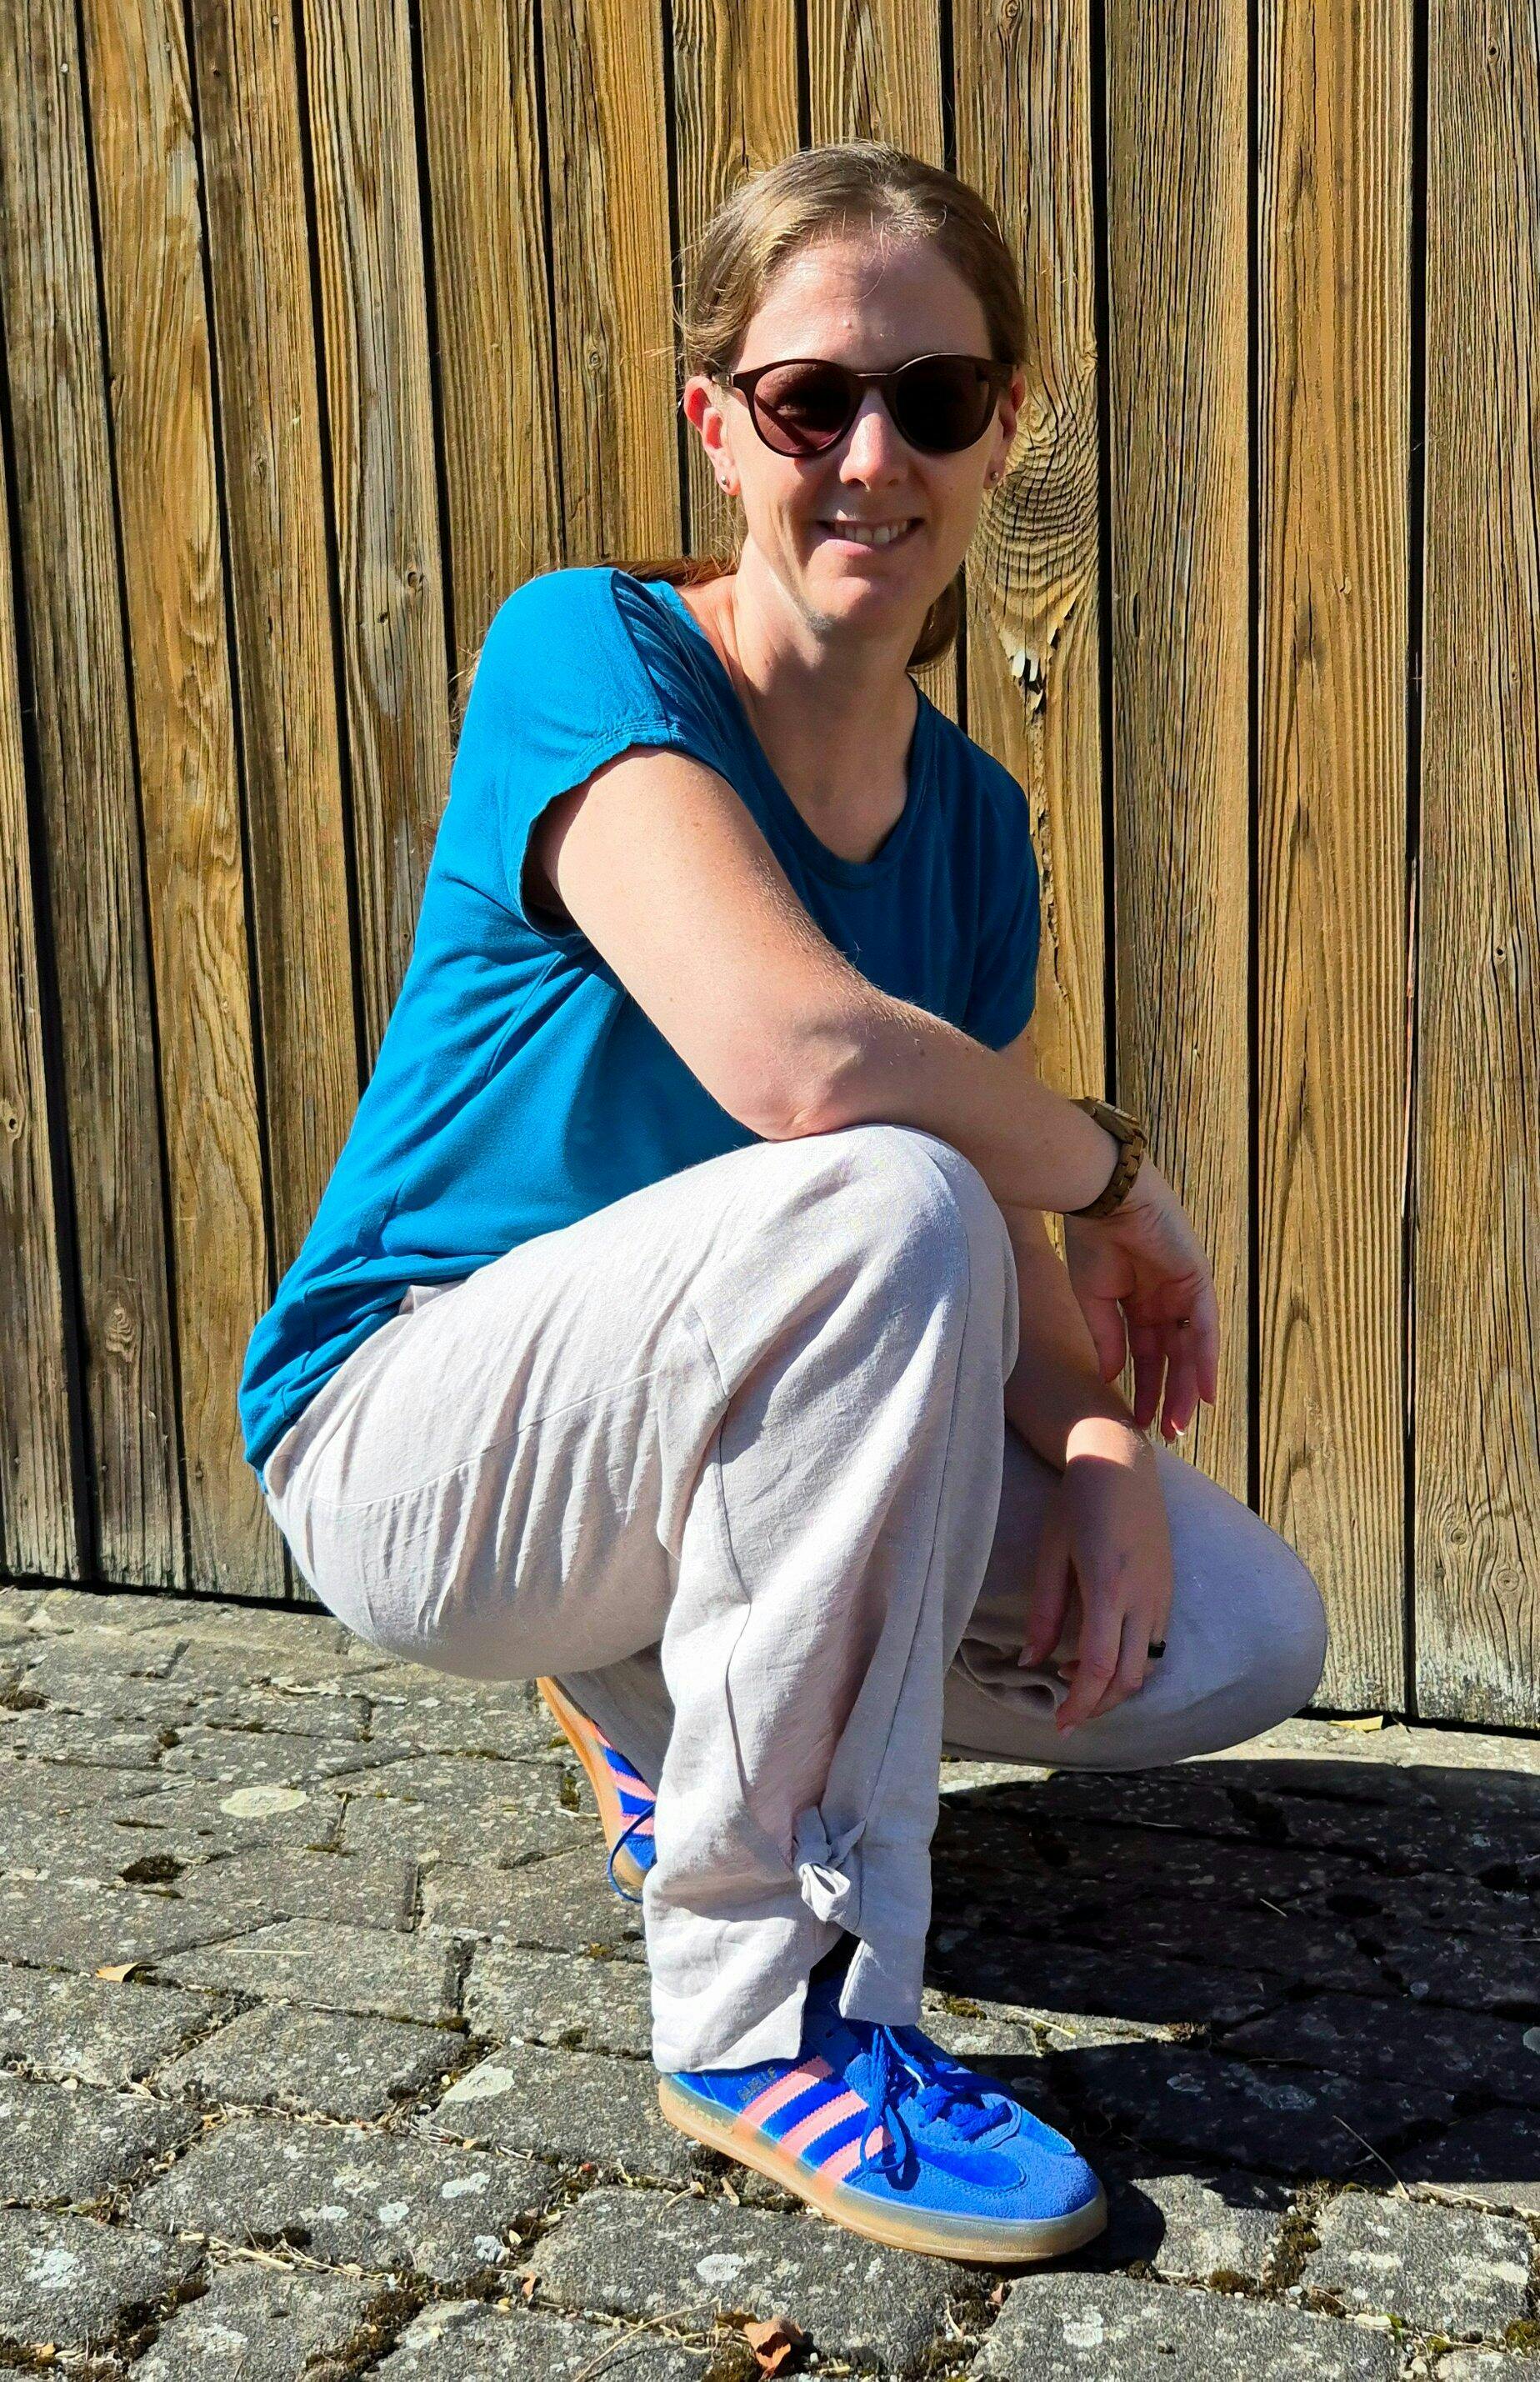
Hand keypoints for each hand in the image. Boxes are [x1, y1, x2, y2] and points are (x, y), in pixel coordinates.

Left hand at [1021, 1417, 1173, 1731]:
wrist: (1122, 1462)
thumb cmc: (1077, 1502)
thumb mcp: (1050, 1553)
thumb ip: (1043, 1612)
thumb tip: (1030, 1662)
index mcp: (1108, 1586)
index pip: (1099, 1666)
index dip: (1080, 1702)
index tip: (1059, 1722)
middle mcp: (1143, 1597)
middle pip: (1129, 1677)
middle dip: (1098, 1705)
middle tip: (1066, 1714)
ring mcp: (1161, 1594)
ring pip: (1148, 1665)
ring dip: (1116, 1687)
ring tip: (1077, 1683)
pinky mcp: (1168, 1590)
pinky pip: (1156, 1644)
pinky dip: (1132, 1664)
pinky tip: (1101, 1655)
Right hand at [1062, 1157, 1218, 1441]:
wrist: (1104, 1200)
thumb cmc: (1092, 1241)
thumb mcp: (1094, 1299)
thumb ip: (1108, 1339)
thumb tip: (1112, 1378)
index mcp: (1138, 1304)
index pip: (1146, 1356)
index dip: (1145, 1388)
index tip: (1140, 1420)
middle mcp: (1164, 1302)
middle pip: (1172, 1358)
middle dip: (1171, 1395)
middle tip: (1168, 1434)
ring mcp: (1183, 1292)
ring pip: (1190, 1350)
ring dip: (1189, 1387)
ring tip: (1183, 1423)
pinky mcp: (1198, 1281)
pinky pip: (1205, 1328)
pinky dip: (1207, 1360)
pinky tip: (1206, 1392)